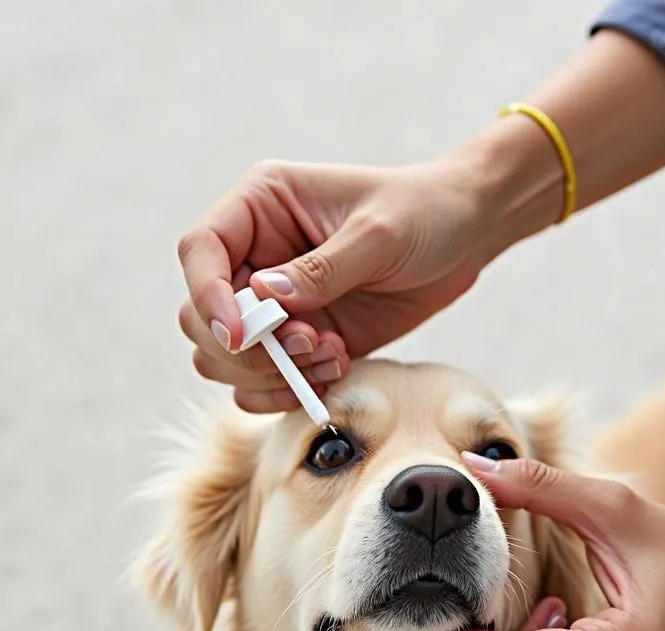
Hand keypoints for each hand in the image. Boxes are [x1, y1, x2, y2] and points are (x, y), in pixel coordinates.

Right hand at [177, 158, 487, 412]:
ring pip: (226, 358)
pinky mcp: (301, 340)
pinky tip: (334, 372)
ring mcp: (275, 305)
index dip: (208, 297)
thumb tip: (263, 298)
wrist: (465, 237)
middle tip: (307, 344)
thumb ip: (322, 269)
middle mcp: (256, 256)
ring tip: (331, 355)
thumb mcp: (378, 234)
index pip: (200, 252)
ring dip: (270, 373)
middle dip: (247, 347)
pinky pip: (265, 383)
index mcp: (260, 207)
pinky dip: (288, 391)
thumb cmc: (423, 213)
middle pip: (200, 317)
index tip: (242, 334)